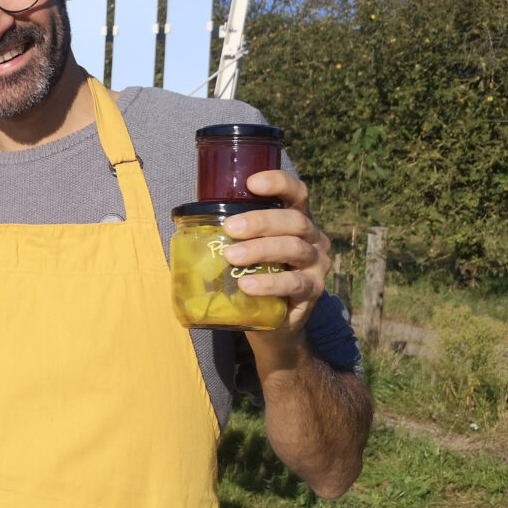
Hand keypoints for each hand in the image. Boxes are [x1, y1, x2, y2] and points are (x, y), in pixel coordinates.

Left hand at [222, 170, 331, 350]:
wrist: (272, 324)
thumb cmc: (255, 274)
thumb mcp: (245, 248)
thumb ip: (228, 227)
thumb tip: (191, 206)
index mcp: (296, 220)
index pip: (297, 193)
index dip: (279, 183)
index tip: (252, 183)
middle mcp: (312, 238)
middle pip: (294, 220)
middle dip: (260, 221)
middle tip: (230, 228)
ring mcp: (316, 265)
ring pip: (294, 249)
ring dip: (261, 250)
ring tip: (232, 257)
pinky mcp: (313, 292)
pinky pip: (294, 284)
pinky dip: (270, 284)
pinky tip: (248, 285)